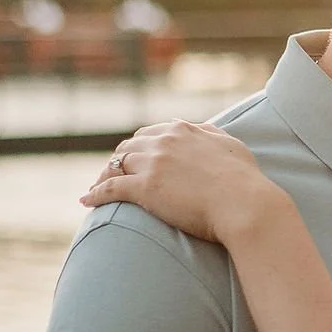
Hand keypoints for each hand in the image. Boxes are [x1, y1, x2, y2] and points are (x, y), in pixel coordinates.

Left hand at [82, 122, 275, 246]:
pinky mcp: (144, 188)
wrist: (244, 203)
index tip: (134, 157)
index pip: (150, 133)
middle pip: (128, 147)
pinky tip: (87, 201)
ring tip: (96, 188)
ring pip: (116, 165)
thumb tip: (197, 128)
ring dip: (103, 175)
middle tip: (111, 173)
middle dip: (118, 160)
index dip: (138, 146)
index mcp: (183, 130)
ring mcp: (152, 164)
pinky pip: (111, 188)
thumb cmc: (244, 180)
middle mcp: (164, 141)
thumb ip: (210, 134)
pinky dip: (95, 193)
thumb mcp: (230, 145)